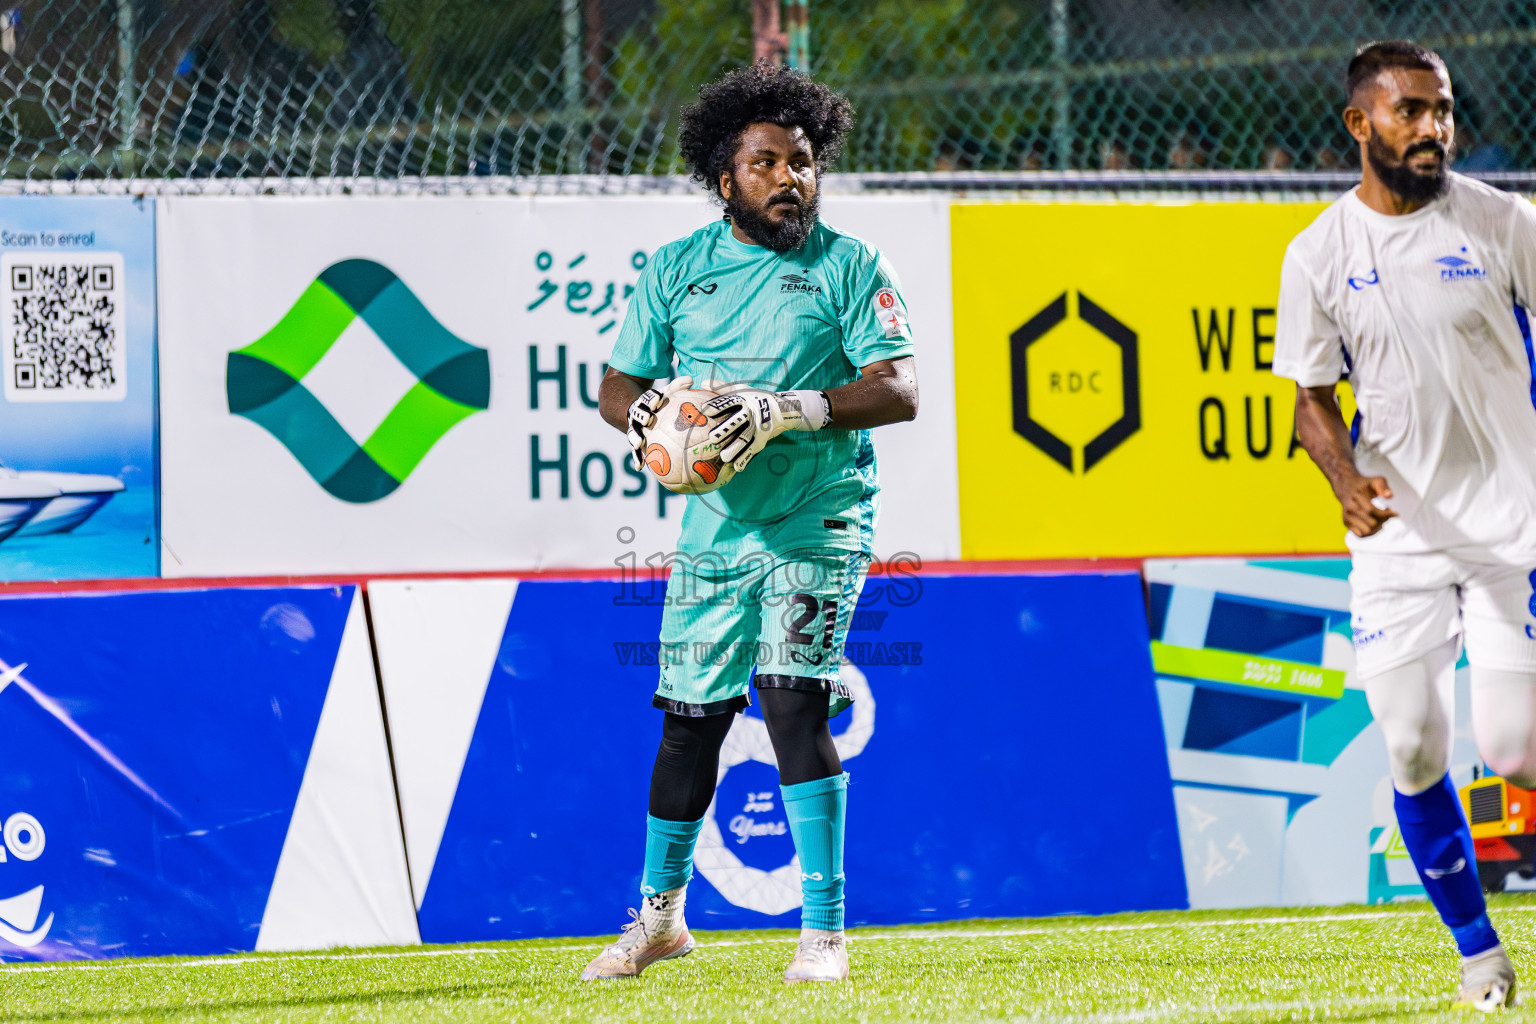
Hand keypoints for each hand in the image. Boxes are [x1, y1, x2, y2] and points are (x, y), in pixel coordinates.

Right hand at [625, 375, 692, 469]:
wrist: (627, 408)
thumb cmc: (655, 402)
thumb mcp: (664, 392)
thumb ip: (676, 387)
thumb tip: (691, 379)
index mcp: (644, 403)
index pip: (648, 399)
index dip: (652, 399)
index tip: (657, 399)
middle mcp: (637, 415)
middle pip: (638, 415)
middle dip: (642, 416)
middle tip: (647, 418)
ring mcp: (633, 428)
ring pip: (633, 433)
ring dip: (635, 438)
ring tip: (638, 444)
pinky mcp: (633, 440)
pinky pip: (635, 450)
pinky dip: (637, 458)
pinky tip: (639, 467)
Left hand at [702, 388, 828, 470]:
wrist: (783, 409)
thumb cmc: (755, 398)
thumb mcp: (741, 389)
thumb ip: (722, 387)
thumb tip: (703, 383)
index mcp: (743, 399)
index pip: (729, 401)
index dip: (718, 406)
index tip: (706, 411)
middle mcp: (751, 412)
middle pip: (737, 421)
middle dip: (726, 430)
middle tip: (712, 438)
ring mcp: (758, 426)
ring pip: (746, 438)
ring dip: (735, 448)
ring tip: (724, 457)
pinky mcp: (763, 438)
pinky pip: (753, 449)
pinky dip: (745, 458)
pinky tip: (737, 467)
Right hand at [1337, 474, 1396, 536]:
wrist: (1346, 487)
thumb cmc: (1364, 484)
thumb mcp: (1376, 480)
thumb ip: (1383, 486)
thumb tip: (1389, 497)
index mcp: (1357, 497)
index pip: (1372, 511)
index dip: (1386, 514)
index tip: (1395, 513)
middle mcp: (1350, 508)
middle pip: (1371, 523)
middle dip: (1383, 520)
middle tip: (1387, 514)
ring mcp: (1347, 517)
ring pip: (1367, 531)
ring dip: (1377, 527)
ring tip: (1380, 519)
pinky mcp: (1346, 522)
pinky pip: (1361, 534)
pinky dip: (1370, 532)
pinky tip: (1373, 523)